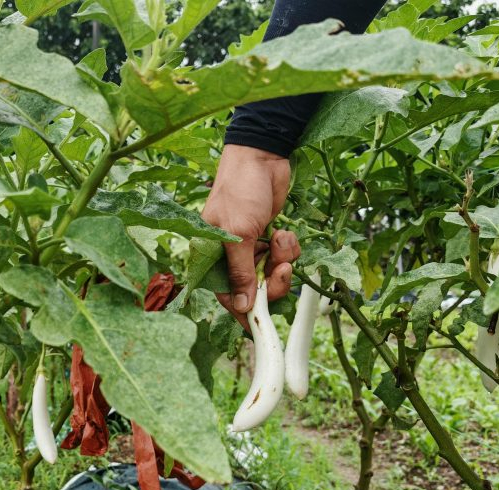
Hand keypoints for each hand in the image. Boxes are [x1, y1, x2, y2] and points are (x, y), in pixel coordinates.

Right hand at [201, 144, 298, 328]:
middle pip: (253, 291)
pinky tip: (283, 231)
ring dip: (282, 261)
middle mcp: (228, 257)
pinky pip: (283, 259)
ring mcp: (250, 249)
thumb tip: (240, 305)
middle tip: (282, 268)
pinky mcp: (268, 240)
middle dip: (272, 282)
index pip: (226, 296)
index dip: (245, 311)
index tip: (262, 324)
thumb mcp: (238, 233)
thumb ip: (240, 271)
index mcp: (210, 258)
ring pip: (271, 276)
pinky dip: (288, 248)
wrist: (263, 156)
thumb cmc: (241, 190)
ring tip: (281, 239)